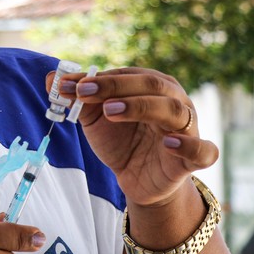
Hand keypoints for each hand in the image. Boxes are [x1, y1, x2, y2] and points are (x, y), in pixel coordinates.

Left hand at [53, 67, 217, 206]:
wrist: (136, 178)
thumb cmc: (120, 140)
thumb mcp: (95, 119)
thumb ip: (78, 99)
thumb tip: (51, 77)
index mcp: (152, 87)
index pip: (128, 75)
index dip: (98, 79)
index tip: (68, 86)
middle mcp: (174, 101)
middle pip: (152, 85)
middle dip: (116, 87)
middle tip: (85, 93)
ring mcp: (186, 129)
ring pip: (174, 110)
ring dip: (142, 107)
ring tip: (110, 111)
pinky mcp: (192, 159)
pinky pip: (203, 151)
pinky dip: (189, 146)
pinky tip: (169, 143)